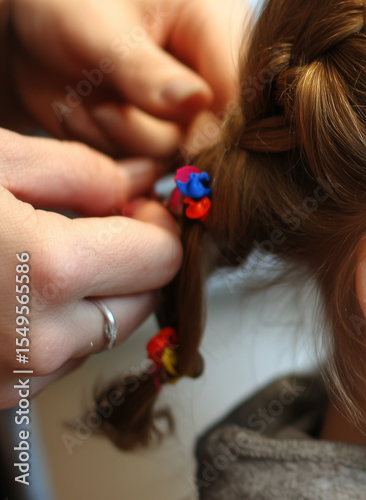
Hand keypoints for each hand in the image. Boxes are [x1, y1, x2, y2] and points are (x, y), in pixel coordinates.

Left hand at [0, 0, 249, 158]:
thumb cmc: (66, 14)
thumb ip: (144, 69)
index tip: (160, 112)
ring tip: (91, 106)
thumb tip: (194, 101)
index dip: (212, 114)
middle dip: (153, 130)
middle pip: (221, 130)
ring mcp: (201, 110)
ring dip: (128, 141)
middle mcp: (221, 69)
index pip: (245, 83)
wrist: (28, 45)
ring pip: (186, 156)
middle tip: (102, 108)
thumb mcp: (97, 30)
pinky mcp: (178, 142)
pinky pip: (161, 171)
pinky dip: (120, 158)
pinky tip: (95, 123)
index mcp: (221, 18)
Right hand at [0, 128, 181, 406]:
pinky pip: (59, 360)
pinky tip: (15, 291)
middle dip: (133, 262)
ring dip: (96, 297)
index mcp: (50, 271)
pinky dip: (56, 326)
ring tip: (41, 255)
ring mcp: (16, 378)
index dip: (157, 224)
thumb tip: (137, 182)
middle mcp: (42, 340)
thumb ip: (80, 171)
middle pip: (143, 301)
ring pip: (105, 335)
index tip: (135, 203)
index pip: (164, 257)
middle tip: (90, 225)